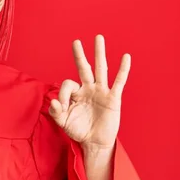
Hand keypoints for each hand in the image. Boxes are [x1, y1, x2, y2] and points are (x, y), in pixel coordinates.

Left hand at [49, 34, 130, 149]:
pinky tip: (126, 57)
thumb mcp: (63, 122)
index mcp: (76, 93)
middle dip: (80, 55)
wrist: (94, 142)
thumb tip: (53, 100)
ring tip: (98, 37)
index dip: (63, 94)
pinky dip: (123, 69)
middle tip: (76, 41)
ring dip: (99, 53)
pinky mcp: (113, 98)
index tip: (62, 107)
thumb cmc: (78, 130)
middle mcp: (88, 89)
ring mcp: (101, 92)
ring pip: (100, 69)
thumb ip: (55, 111)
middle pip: (84, 68)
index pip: (68, 84)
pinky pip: (118, 81)